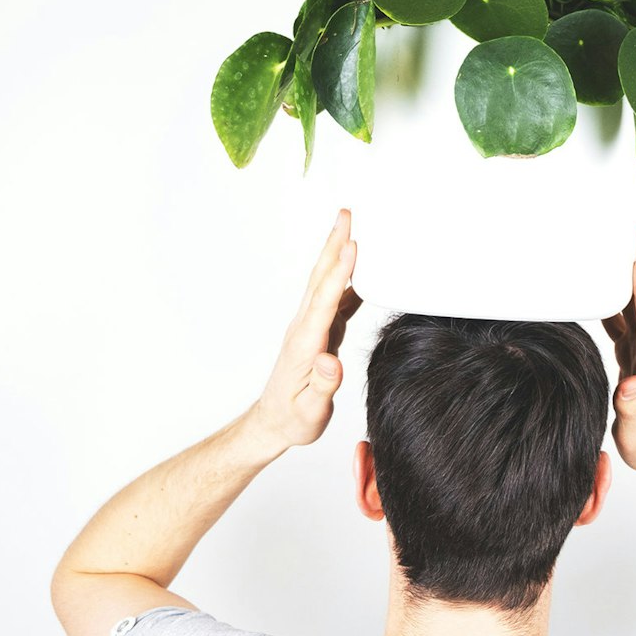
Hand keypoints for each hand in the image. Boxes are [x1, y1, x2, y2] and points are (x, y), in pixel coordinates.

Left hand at [254, 208, 362, 450]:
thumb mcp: (310, 412)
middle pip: (321, 278)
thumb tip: (332, 361)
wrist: (274, 422)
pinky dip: (347, 276)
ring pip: (326, 282)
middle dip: (334, 244)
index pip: (324, 301)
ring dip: (338, 252)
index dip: (339, 272)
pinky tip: (361, 266)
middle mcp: (305, 328)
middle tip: (347, 213)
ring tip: (352, 226)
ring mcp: (312, 326)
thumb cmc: (294, 418)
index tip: (352, 245)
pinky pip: (335, 296)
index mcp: (306, 344)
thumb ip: (323, 386)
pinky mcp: (320, 331)